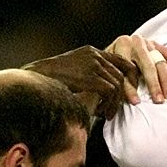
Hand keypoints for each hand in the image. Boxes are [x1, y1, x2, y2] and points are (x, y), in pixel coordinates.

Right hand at [22, 46, 136, 119]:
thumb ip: (86, 75)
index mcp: (91, 52)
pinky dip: (109, 104)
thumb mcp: (71, 72)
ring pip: (117, 84)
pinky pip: (109, 91)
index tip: (130, 90)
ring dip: (114, 102)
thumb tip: (98, 90)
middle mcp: (94, 55)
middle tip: (119, 108)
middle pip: (120, 73)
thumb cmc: (49, 80)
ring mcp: (92, 65)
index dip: (129, 75)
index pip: (120, 60)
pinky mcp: (89, 77)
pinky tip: (101, 113)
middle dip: (124, 93)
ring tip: (108, 114)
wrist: (35, 78)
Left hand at [105, 34, 166, 103]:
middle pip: (148, 66)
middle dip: (154, 85)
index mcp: (121, 45)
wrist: (115, 48)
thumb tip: (117, 98)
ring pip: (161, 62)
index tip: (136, 102)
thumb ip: (113, 78)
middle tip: (158, 101)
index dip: (131, 87)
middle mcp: (136, 41)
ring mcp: (149, 43)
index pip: (128, 69)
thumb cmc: (111, 62)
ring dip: (166, 81)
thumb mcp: (108, 68)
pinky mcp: (158, 45)